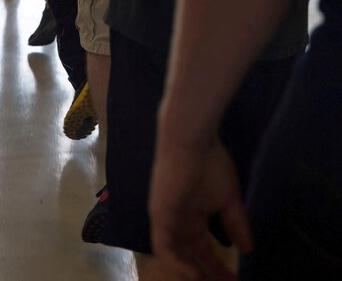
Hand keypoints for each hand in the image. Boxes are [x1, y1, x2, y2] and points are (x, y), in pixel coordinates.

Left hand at [149, 135, 251, 279]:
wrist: (191, 139)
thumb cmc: (210, 162)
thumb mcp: (229, 198)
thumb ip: (236, 223)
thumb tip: (247, 249)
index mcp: (193, 216)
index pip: (205, 250)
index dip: (220, 268)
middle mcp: (178, 222)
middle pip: (192, 258)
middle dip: (210, 275)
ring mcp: (167, 220)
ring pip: (178, 257)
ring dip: (195, 274)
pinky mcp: (159, 215)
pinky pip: (164, 248)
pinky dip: (178, 265)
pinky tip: (195, 276)